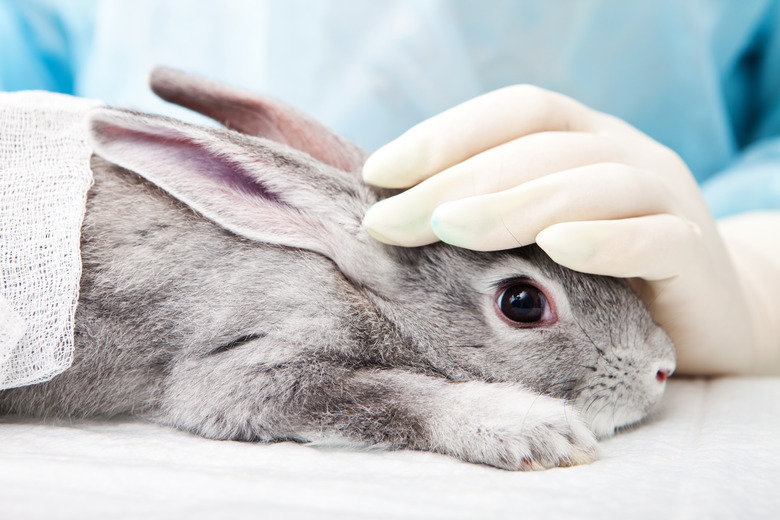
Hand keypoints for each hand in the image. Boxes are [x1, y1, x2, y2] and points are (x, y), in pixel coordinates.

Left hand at [362, 85, 779, 375]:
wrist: (704, 314)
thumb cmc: (602, 273)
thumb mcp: (541, 232)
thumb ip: (490, 212)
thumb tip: (399, 210)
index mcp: (584, 138)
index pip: (515, 112)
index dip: (445, 135)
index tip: (378, 174)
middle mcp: (626, 154)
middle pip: (538, 149)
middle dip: (453, 183)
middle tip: (389, 221)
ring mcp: (667, 199)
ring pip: (592, 185)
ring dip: (513, 206)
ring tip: (447, 230)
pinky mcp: (695, 256)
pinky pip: (655, 239)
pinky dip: (605, 241)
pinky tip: (556, 248)